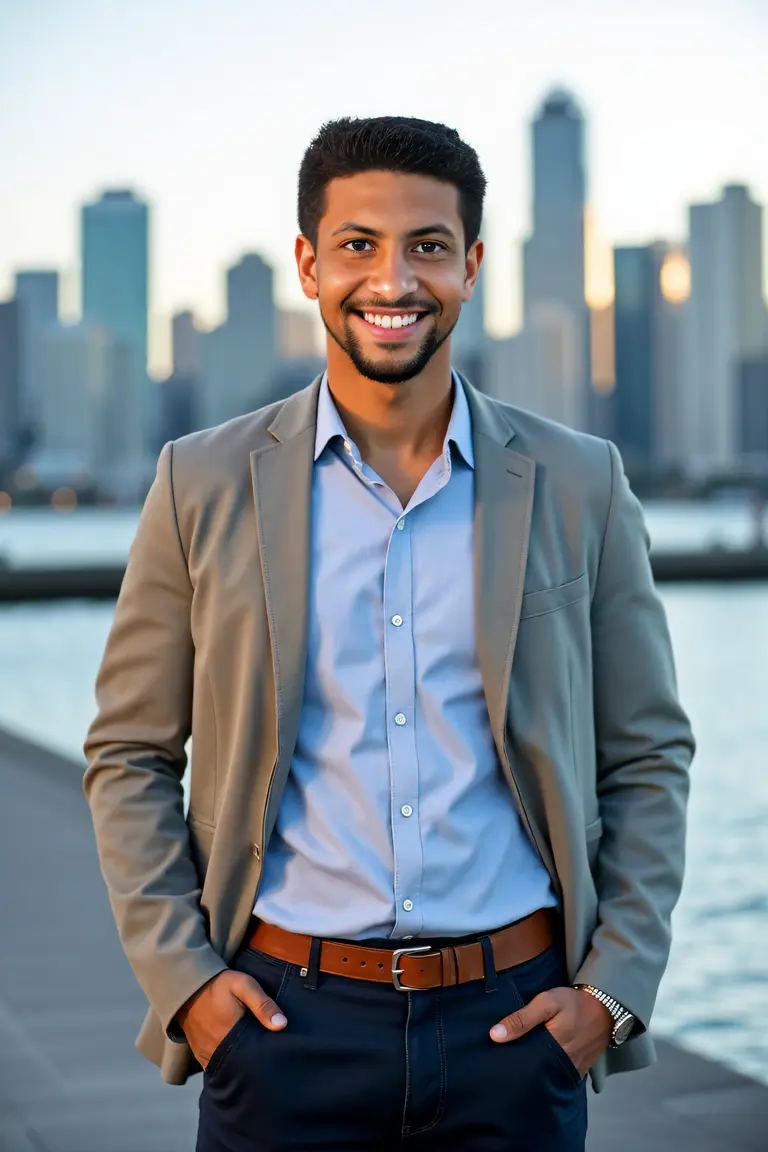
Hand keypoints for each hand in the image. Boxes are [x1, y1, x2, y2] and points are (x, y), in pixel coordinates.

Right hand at [176, 969, 287, 1069]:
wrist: (188, 986)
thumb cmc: (218, 985)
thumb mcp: (243, 985)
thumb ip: (262, 1003)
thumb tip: (282, 1025)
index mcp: (230, 1035)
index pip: (254, 1057)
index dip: (267, 1057)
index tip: (279, 1056)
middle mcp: (217, 1051)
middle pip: (243, 1066)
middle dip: (256, 1064)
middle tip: (270, 1059)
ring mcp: (207, 1055)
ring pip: (230, 1068)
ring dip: (242, 1065)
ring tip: (256, 1059)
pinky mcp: (200, 1055)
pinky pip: (217, 1067)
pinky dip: (228, 1064)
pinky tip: (238, 1058)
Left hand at [489, 986, 612, 1077]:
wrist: (607, 1007)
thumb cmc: (574, 1003)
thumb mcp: (547, 1002)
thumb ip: (522, 1018)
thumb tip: (494, 1035)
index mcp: (551, 1050)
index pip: (523, 1065)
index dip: (508, 1063)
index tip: (494, 1059)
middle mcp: (561, 1066)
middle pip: (533, 1073)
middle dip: (519, 1068)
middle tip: (502, 1062)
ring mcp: (571, 1070)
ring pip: (545, 1075)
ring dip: (534, 1070)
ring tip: (516, 1063)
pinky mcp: (578, 1070)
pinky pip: (558, 1075)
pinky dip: (548, 1071)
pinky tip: (537, 1064)